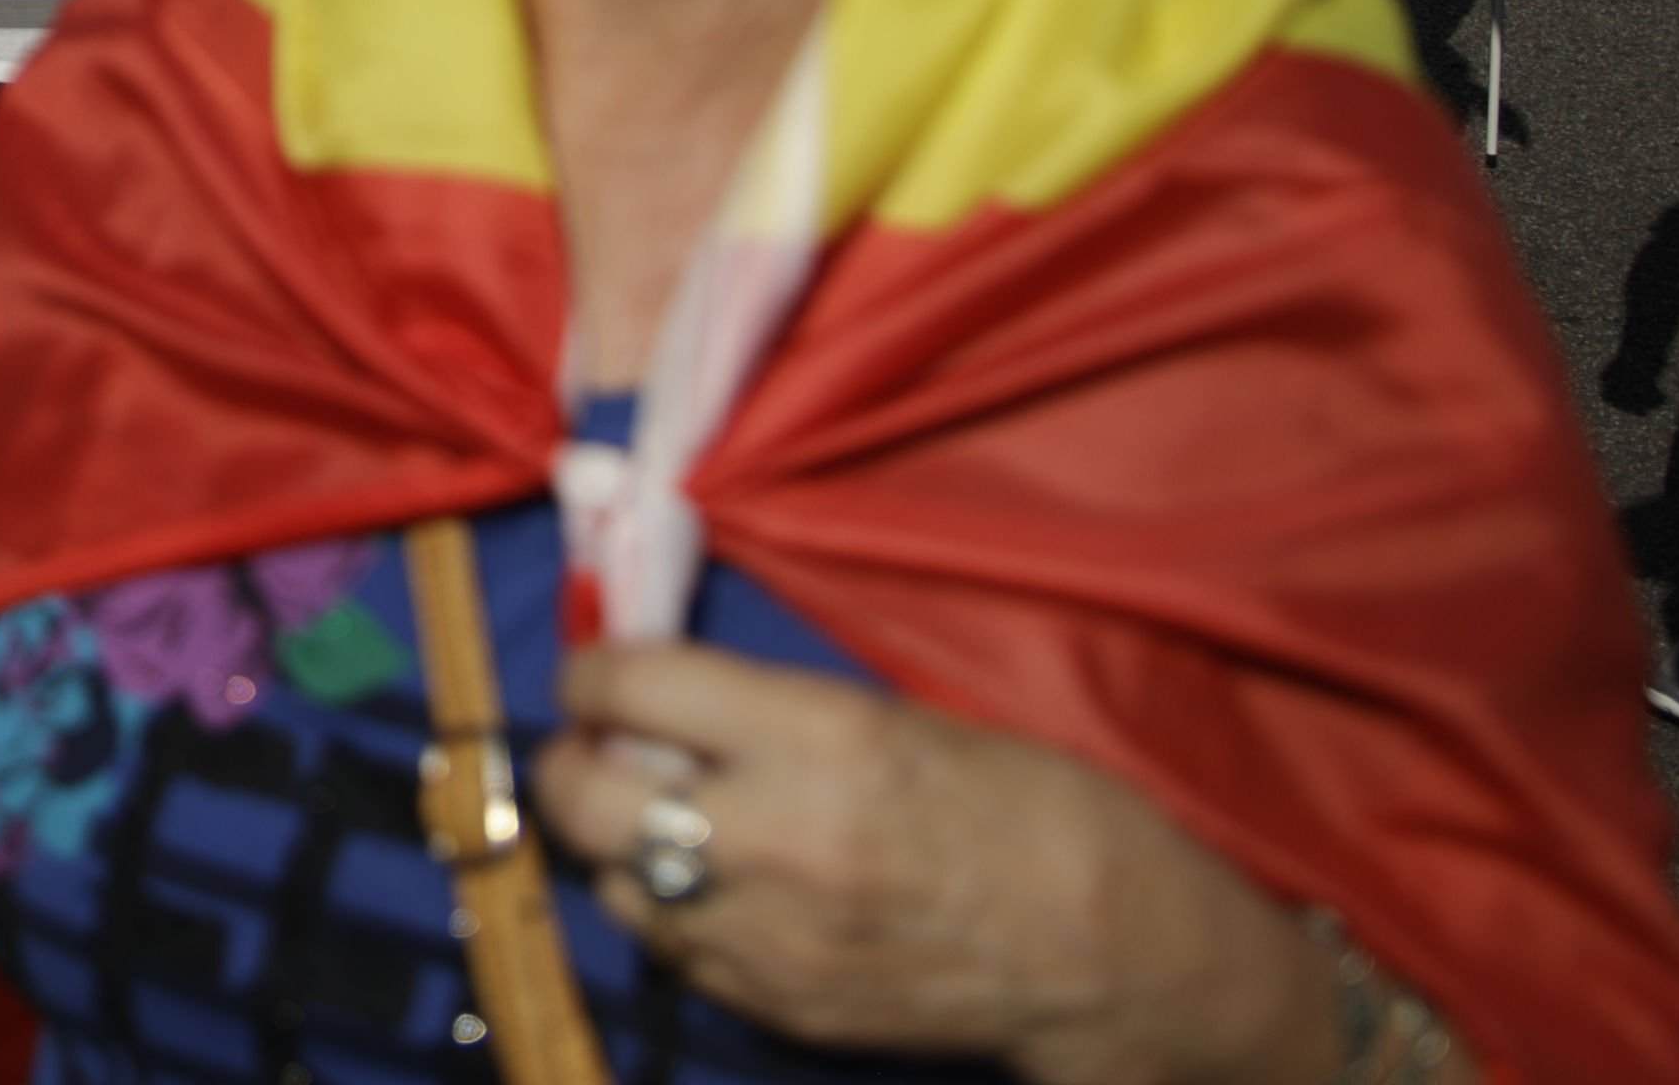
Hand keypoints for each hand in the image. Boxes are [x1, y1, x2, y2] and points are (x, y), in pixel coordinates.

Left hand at [529, 644, 1325, 1084]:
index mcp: (814, 738)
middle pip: (584, 797)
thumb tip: (673, 704)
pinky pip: (672, 952)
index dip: (592, 673)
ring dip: (617, 847)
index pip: (629, 687)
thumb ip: (772, 712)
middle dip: (571, 762)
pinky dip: (671, 914)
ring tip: (658, 825)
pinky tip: (712, 891)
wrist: (1107, 950)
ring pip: (613, 885)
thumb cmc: (1025, 805)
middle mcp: (770, 836)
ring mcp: (766, 935)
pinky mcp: (777, 1006)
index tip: (596, 675)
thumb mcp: (893, 717)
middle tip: (595, 749)